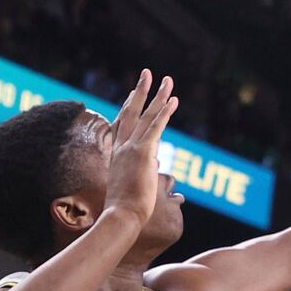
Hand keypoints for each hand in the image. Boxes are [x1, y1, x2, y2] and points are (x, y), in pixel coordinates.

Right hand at [105, 71, 178, 225]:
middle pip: (131, 112)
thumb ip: (143, 169)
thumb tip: (155, 164)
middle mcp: (122, 147)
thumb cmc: (125, 208)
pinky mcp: (144, 153)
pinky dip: (165, 112)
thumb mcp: (132, 184)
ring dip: (158, 96)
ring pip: (147, 116)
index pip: (122, 124)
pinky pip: (156, 127)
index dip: (129, 107)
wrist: (121, 216)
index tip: (134, 93)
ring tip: (167, 79)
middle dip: (140, 91)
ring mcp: (131, 149)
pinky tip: (174, 100)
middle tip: (147, 73)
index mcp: (117, 154)